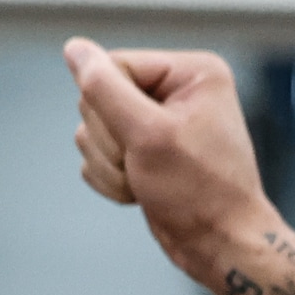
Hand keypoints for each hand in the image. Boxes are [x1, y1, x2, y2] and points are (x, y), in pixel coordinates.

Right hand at [66, 43, 277, 287]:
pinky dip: (111, 179)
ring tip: (147, 182)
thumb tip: (75, 49)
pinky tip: (141, 191)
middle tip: (147, 165)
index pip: (113, 65)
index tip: (141, 141)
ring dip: (110, 165)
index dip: (111, 108)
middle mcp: (176, 90)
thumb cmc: (199, 192)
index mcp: (191, 71)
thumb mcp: (148, 135)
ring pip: (91, 129)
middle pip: (98, 97)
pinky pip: (97, 154)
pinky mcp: (143, 150)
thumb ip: (105, 88)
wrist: (220, 245)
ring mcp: (158, 122)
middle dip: (112, 141)